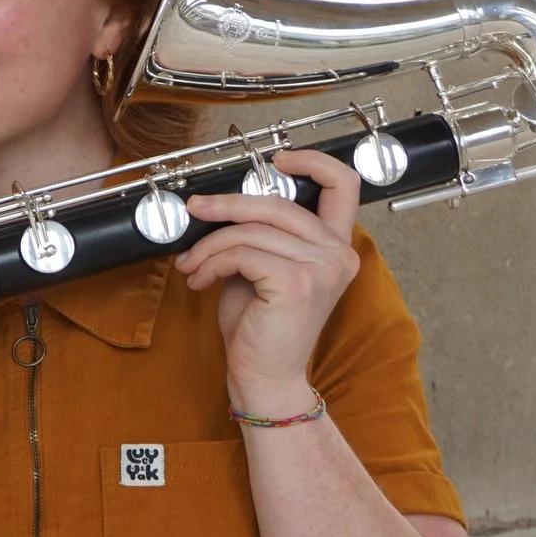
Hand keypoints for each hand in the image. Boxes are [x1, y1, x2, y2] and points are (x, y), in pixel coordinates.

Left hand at [175, 148, 361, 412]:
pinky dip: (211, 262)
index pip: (343, 184)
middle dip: (226, 205)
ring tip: (192, 265)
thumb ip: (259, 235)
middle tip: (195, 211)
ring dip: (209, 244)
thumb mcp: (262, 269)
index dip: (312, 161)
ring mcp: (321, 268)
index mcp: (336, 246)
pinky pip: (241, 252)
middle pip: (276, 203)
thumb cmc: (262, 327)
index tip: (277, 158)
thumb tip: (220, 204)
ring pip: (251, 229)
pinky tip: (200, 280)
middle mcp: (337, 254)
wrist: (265, 378)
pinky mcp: (295, 283)